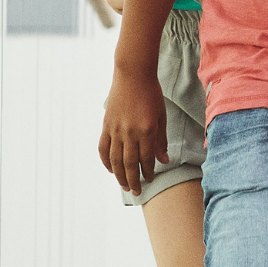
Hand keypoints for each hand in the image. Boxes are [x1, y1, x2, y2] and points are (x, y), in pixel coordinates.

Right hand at [98, 72, 167, 195]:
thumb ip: (161, 140)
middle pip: (130, 163)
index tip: (150, 178)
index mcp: (147, 130)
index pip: (147, 159)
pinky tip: (110, 169)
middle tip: (137, 191)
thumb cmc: (151, 94)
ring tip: (124, 186)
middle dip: (134, 180)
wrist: (133, 75)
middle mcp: (130, 132)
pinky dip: (106, 161)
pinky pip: (103, 148)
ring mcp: (116, 129)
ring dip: (119, 175)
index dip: (148, 171)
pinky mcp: (106, 125)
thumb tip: (164, 161)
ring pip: (116, 159)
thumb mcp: (161, 117)